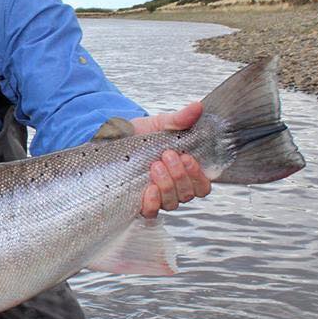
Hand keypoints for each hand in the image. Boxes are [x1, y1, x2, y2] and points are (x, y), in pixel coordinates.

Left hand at [130, 102, 211, 218]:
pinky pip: (152, 212)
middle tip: (167, 155)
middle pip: (188, 194)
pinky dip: (153, 203)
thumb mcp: (160, 124)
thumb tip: (197, 106)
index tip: (188, 157)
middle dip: (179, 175)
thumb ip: (180, 119)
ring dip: (167, 184)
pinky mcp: (140, 203)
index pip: (203, 185)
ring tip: (155, 166)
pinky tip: (149, 189)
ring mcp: (158, 196)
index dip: (199, 176)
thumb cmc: (141, 134)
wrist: (114, 139)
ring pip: (172, 202)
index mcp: (185, 171)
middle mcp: (174, 187)